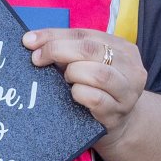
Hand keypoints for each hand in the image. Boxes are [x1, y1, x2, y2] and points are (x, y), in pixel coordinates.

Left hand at [23, 28, 146, 138]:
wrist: (117, 126)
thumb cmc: (96, 90)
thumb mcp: (85, 64)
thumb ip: (64, 49)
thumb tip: (31, 40)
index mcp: (123, 48)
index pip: (85, 34)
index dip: (54, 35)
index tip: (29, 42)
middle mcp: (131, 68)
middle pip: (92, 50)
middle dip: (58, 51)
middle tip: (37, 60)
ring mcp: (127, 92)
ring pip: (98, 74)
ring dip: (73, 73)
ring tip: (66, 80)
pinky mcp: (117, 113)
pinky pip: (95, 98)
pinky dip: (78, 93)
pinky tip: (73, 95)